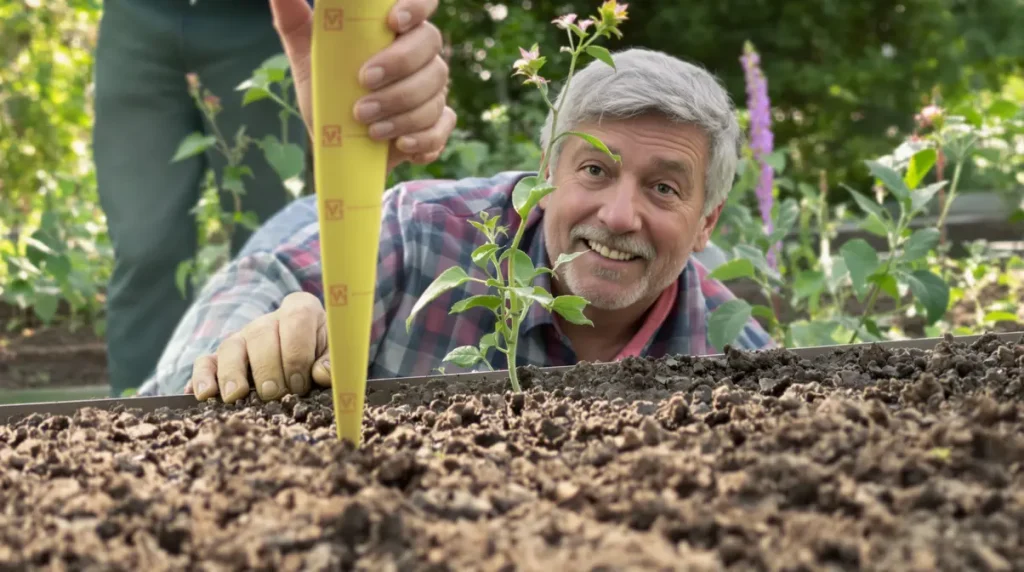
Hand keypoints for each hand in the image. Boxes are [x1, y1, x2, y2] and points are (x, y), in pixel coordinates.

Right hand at [188, 292, 331, 402]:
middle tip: (274, 393)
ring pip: (230, 347)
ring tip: (236, 396)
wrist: (310, 356)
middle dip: (268, 367)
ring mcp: (243, 338)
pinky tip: (203, 395)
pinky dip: (203, 377)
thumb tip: (320, 374)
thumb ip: (333, 362)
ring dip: (233, 373)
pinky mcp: (223, 358)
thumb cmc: (324, 355)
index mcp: (300, 311)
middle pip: (261, 335)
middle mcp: (268, 321)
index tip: (301, 382)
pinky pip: (206, 362)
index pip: (296, 320)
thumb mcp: (336, 353)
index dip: (297, 353)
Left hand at [270, 0, 456, 171]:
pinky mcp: (436, 126)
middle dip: (398, 65)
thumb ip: (294, 23)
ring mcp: (433, 92)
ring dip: (402, 110)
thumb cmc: (327, 96)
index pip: (421, 3)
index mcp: (396, 33)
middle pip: (429, 47)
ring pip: (434, 92)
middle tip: (363, 82)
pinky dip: (424, 138)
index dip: (416, 5)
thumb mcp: (306, 60)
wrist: (335, 149)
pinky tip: (402, 144)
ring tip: (369, 126)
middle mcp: (421, 58)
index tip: (393, 21)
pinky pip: (442, 128)